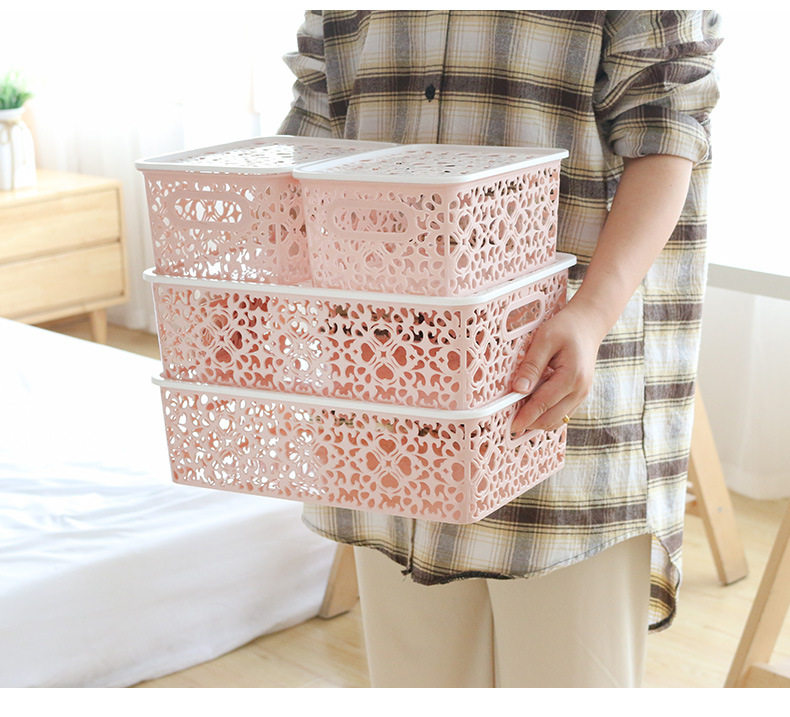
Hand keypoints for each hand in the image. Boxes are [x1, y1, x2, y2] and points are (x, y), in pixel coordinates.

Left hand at [510, 301, 605, 433]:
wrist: (588, 324)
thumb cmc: (565, 328)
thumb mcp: (544, 340)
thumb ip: (531, 366)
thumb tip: (518, 389)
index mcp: (572, 376)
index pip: (544, 404)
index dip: (525, 416)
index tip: (511, 425)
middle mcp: (580, 390)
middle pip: (551, 418)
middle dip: (530, 422)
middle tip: (510, 421)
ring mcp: (582, 394)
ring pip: (557, 420)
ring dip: (538, 421)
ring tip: (519, 414)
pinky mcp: (580, 395)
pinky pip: (562, 413)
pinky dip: (546, 415)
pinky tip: (532, 407)